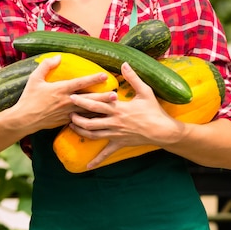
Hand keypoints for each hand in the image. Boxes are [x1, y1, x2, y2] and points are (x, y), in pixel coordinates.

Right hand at [14, 55, 117, 130]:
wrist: (24, 119)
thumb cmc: (29, 98)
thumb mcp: (35, 78)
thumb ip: (47, 66)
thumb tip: (58, 57)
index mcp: (60, 90)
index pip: (80, 83)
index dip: (93, 78)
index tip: (104, 75)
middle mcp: (66, 102)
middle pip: (89, 99)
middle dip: (103, 97)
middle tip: (115, 94)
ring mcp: (67, 113)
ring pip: (87, 111)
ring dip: (100, 108)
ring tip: (112, 106)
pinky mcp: (66, 121)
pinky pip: (81, 119)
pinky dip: (91, 118)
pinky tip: (99, 118)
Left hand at [68, 61, 183, 168]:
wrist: (163, 131)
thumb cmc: (154, 110)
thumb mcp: (145, 91)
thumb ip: (132, 77)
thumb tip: (124, 63)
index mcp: (118, 108)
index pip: (96, 104)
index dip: (83, 100)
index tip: (71, 96)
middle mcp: (114, 122)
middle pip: (91, 121)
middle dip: (77, 117)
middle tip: (67, 112)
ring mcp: (115, 134)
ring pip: (93, 135)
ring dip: (81, 131)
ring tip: (71, 126)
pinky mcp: (119, 144)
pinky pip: (106, 153)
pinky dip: (96, 160)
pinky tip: (87, 166)